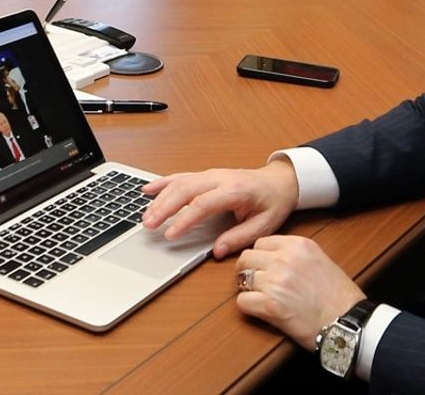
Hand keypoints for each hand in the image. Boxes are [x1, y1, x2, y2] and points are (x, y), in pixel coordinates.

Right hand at [141, 159, 299, 258]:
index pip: (203, 204)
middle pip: (185, 190)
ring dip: (160, 198)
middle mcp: (219, 179)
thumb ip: (240, 237)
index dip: (184, 219)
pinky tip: (147, 191)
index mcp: (235, 190)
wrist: (279, 181)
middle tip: (149, 226)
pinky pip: (181, 177)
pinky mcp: (205, 175)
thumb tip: (217, 250)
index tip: (170, 234)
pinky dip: (163, 183)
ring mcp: (211, 175)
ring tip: (145, 216)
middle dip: (164, 207)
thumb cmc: (272, 202)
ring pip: (180, 182)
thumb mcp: (264, 225)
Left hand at [235, 235, 364, 348]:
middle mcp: (284, 259)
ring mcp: (275, 282)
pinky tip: (261, 310)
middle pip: (247, 258)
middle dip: (247, 270)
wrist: (348, 321)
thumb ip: (295, 254)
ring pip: (241, 279)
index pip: (262, 242)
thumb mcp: (320, 260)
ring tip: (260, 297)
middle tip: (254, 283)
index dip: (259, 257)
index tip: (262, 267)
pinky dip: (248, 307)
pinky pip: (242, 301)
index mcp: (298, 245)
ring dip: (247, 289)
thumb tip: (271, 258)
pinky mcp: (270, 305)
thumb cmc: (339, 296)